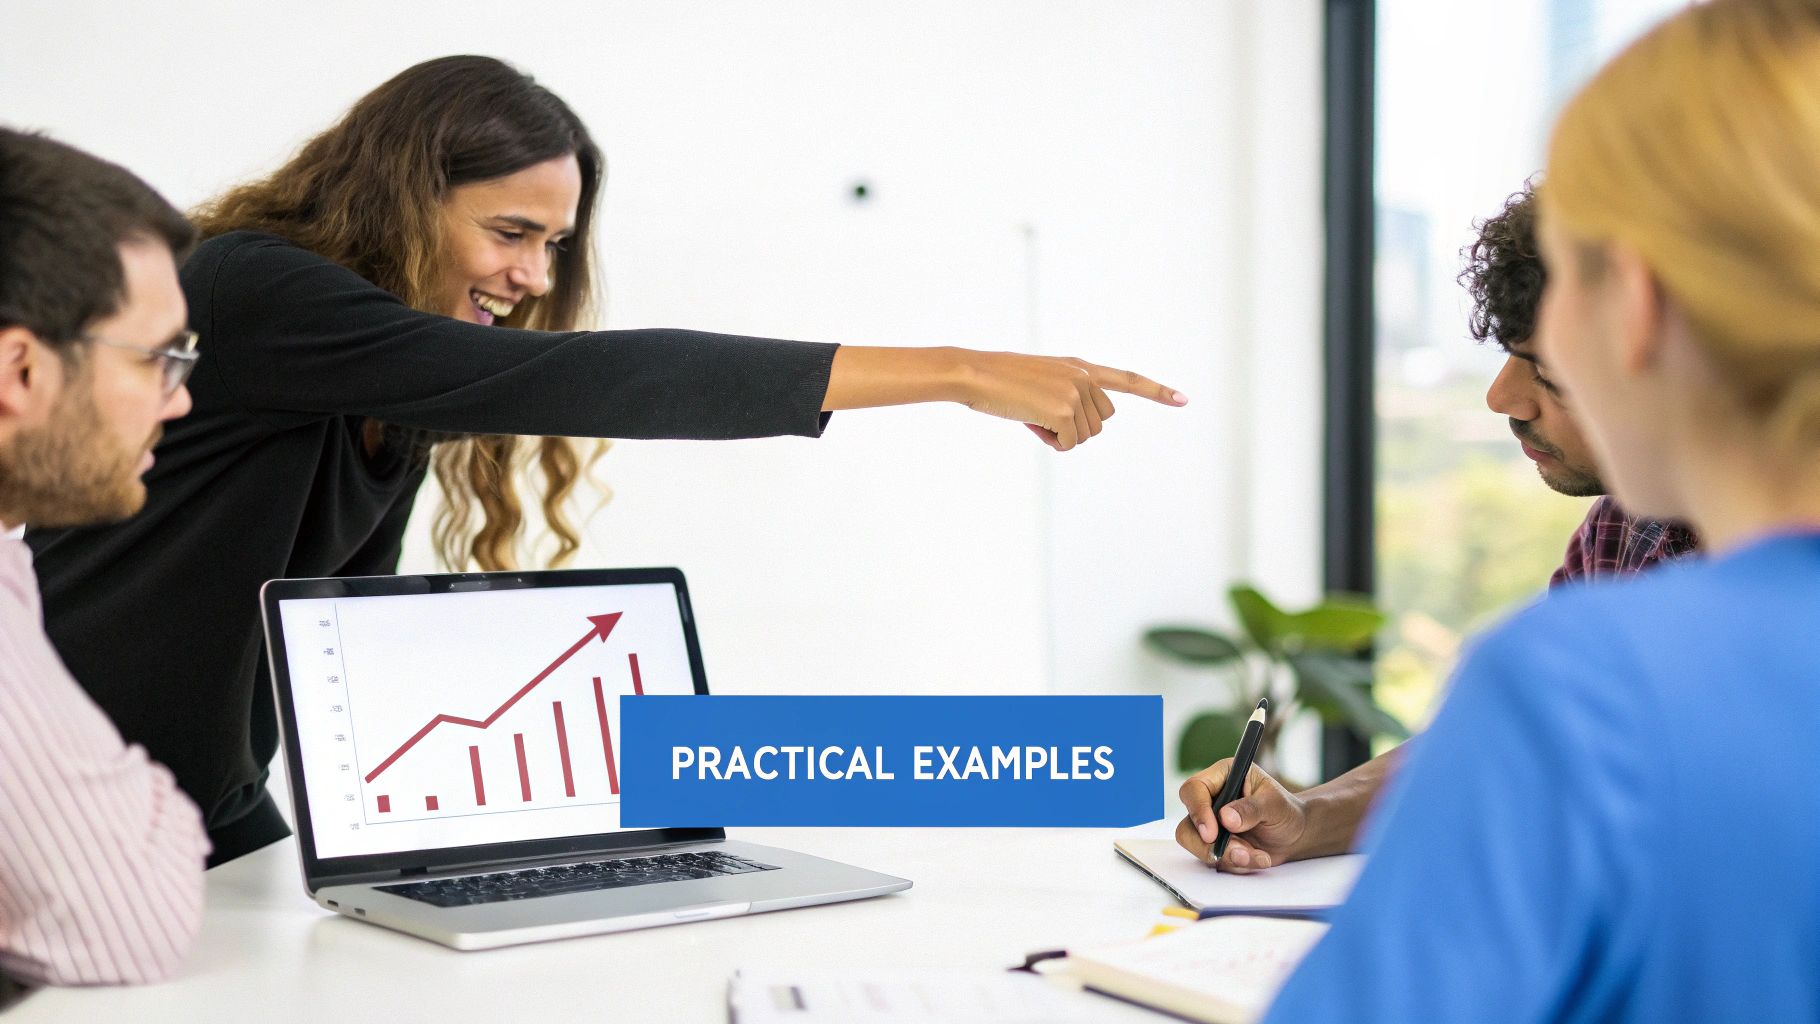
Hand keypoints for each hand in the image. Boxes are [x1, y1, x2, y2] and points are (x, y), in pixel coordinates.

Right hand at [955, 351, 1186, 450]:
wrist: (975, 374)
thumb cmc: (999, 383)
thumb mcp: (1040, 383)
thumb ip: (1066, 398)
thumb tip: (1075, 434)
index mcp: (1080, 367)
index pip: (1125, 379)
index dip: (1156, 391)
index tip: (1183, 400)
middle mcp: (1084, 376)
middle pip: (1100, 423)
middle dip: (1075, 429)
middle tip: (1041, 417)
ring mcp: (1077, 392)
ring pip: (1085, 436)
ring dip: (1060, 436)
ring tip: (1031, 415)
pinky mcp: (1065, 410)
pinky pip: (1069, 444)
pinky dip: (1052, 442)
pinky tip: (1030, 423)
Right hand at [1176, 759, 1309, 873]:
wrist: (1293, 835)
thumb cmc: (1284, 811)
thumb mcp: (1274, 804)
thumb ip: (1251, 809)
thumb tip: (1225, 818)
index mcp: (1221, 777)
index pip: (1193, 790)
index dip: (1198, 811)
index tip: (1212, 833)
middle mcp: (1209, 799)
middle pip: (1188, 824)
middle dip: (1212, 845)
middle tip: (1240, 852)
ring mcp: (1209, 824)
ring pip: (1196, 845)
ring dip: (1227, 857)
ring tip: (1257, 856)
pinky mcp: (1213, 845)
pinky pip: (1212, 859)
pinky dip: (1235, 864)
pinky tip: (1257, 857)